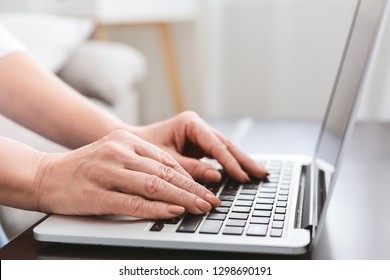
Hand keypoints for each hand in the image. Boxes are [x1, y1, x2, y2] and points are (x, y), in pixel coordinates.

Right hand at [33, 130, 219, 218]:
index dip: (190, 176)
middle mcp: (119, 152)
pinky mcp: (97, 193)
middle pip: (166, 172)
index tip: (207, 187)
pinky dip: (158, 208)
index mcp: (126, 140)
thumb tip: (175, 180)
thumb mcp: (115, 155)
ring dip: (183, 198)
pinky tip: (175, 211)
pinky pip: (134, 202)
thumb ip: (142, 163)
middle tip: (213, 200)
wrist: (45, 175)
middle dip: (194, 188)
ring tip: (202, 207)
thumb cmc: (84, 167)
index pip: (167, 160)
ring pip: (155, 185)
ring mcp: (107, 172)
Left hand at [134, 111, 267, 182]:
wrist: (131, 143)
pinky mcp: (200, 145)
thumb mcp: (166, 159)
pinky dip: (230, 164)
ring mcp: (200, 135)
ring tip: (259, 174)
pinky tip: (243, 172)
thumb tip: (217, 177)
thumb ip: (191, 168)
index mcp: (189, 123)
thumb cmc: (143, 148)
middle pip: (226, 144)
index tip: (242, 176)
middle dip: (244, 160)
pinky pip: (219, 154)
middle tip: (262, 174)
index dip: (230, 162)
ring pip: (226, 148)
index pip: (215, 144)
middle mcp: (198, 127)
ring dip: (241, 162)